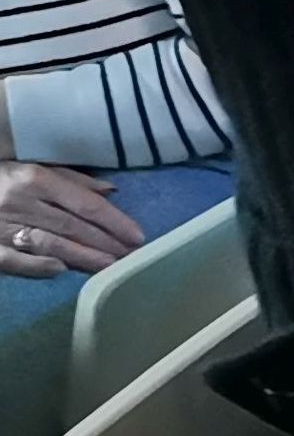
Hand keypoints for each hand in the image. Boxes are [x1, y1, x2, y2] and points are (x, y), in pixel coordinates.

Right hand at [0, 161, 145, 276]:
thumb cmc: (1, 174)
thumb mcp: (35, 165)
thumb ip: (72, 178)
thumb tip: (110, 191)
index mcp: (37, 178)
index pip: (85, 204)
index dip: (114, 221)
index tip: (138, 236)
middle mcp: (21, 201)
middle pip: (72, 226)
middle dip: (105, 242)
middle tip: (132, 256)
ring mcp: (1, 225)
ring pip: (49, 243)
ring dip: (82, 257)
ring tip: (110, 266)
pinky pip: (12, 259)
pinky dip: (35, 265)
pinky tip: (59, 270)